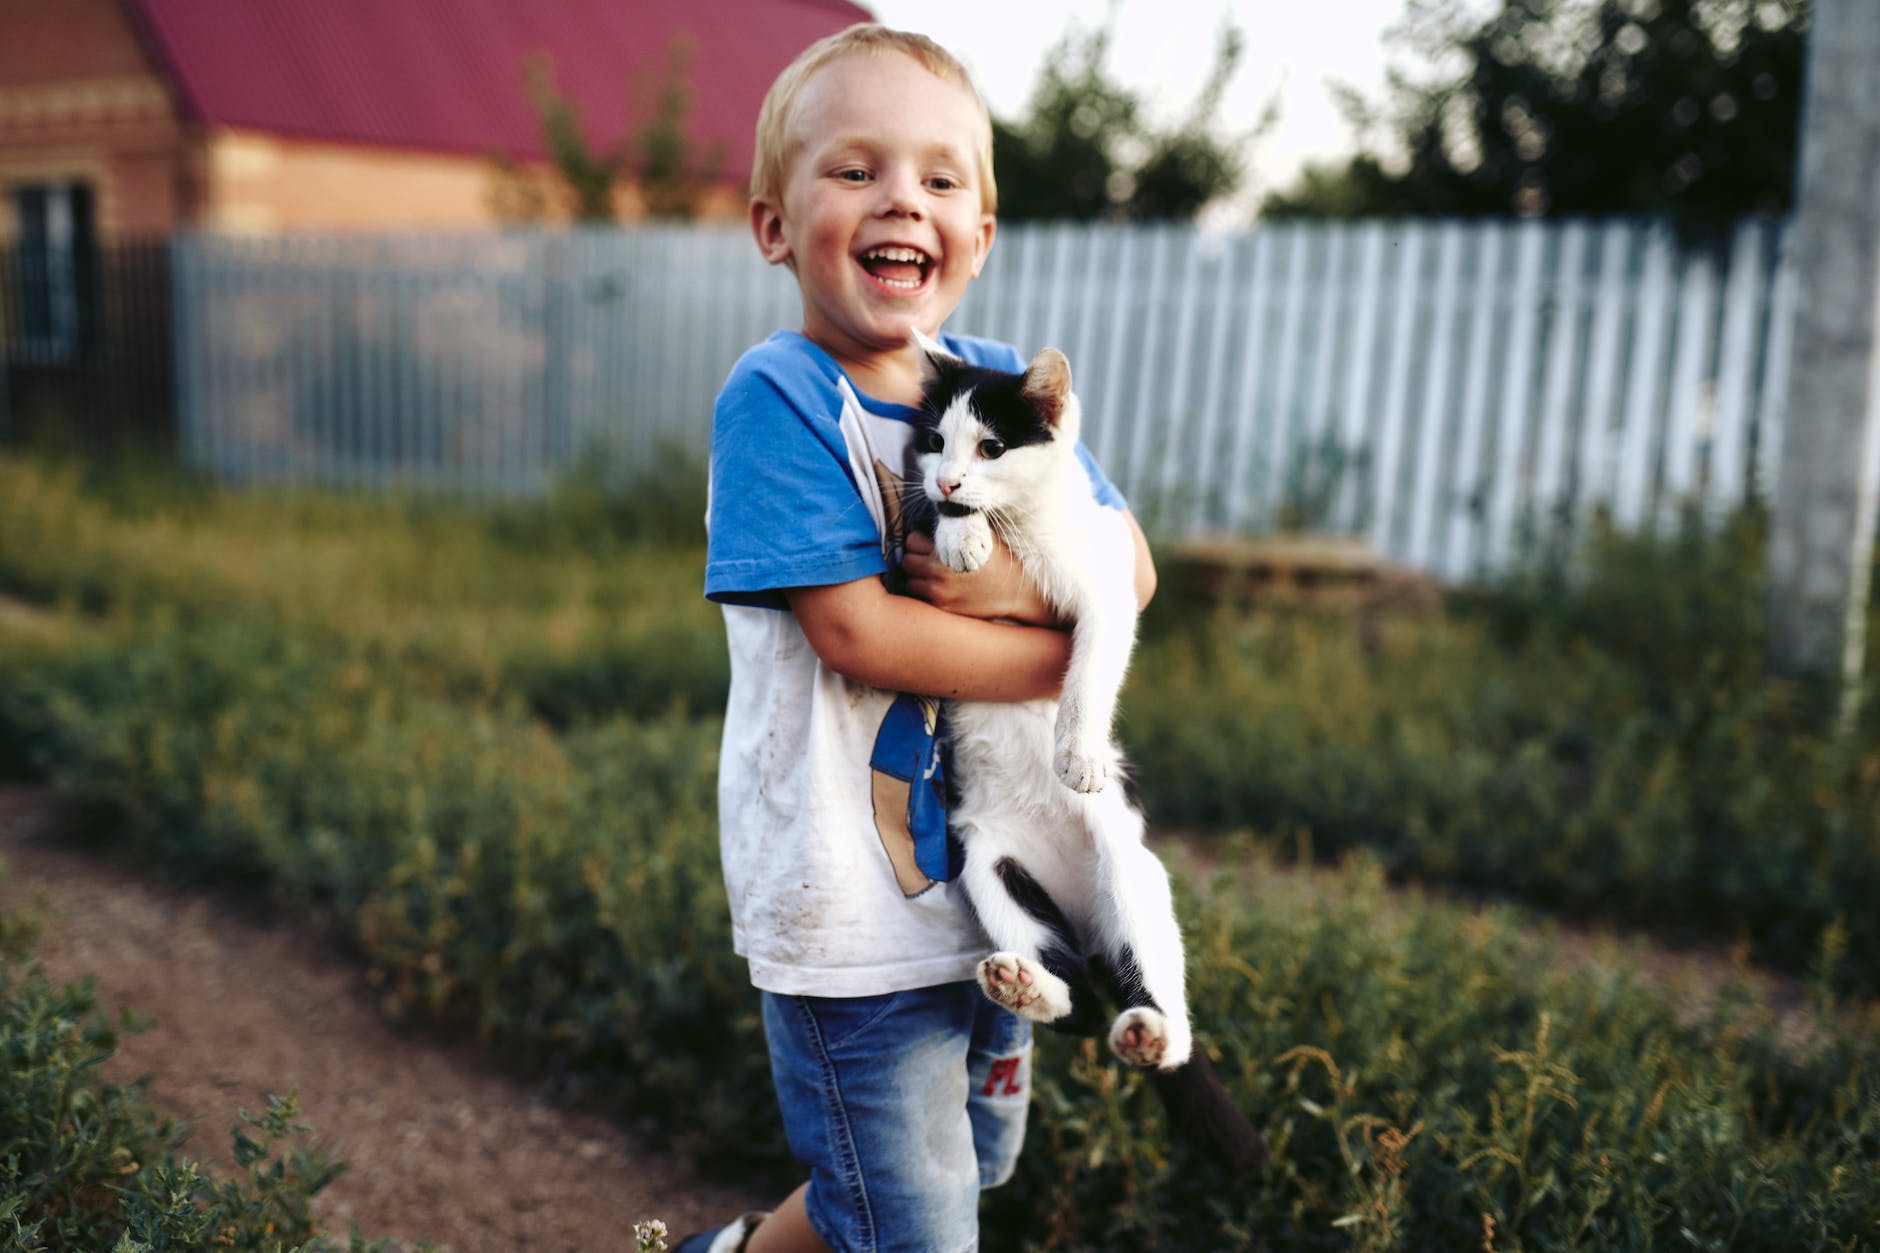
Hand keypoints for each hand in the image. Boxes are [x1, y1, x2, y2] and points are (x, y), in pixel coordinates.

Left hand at [903, 531, 1060, 625]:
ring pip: (910, 582)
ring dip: (917, 577)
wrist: (1017, 591)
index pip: (911, 540)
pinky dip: (926, 593)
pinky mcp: (943, 608)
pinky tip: (939, 588)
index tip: (926, 542)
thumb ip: (960, 525)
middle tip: (925, 558)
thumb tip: (946, 507)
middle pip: (906, 561)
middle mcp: (938, 572)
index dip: (919, 540)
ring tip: (929, 574)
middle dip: (915, 558)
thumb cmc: (1000, 560)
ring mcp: (939, 593)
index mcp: (945, 550)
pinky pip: (921, 598)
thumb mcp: (982, 535)